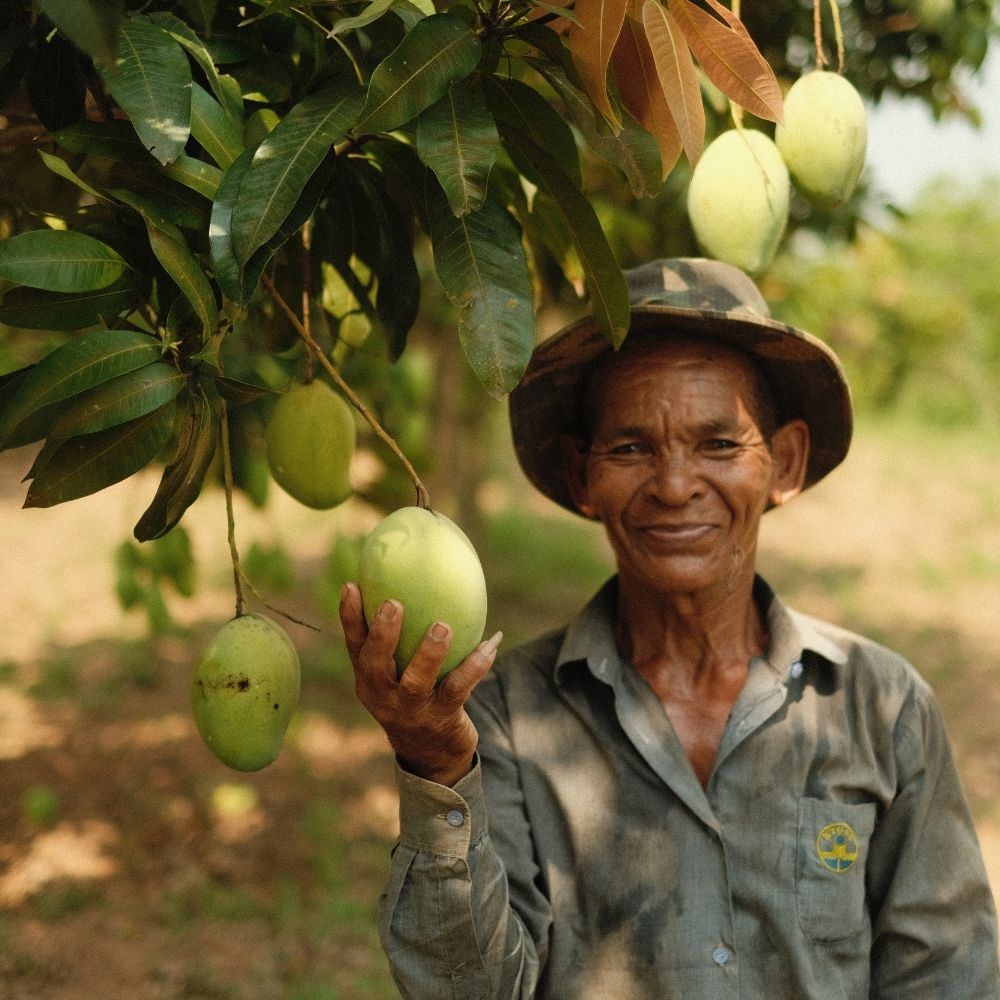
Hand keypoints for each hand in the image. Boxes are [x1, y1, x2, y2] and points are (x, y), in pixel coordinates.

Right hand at [339, 581, 501, 786]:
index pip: (354, 646)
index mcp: (368, 680)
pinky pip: (459, 689)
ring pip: (417, 681)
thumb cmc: (413, 696)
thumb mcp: (396, 674)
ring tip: (442, 626)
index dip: (349, 617)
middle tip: (392, 604)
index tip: (351, 585)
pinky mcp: (442, 719)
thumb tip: (413, 578)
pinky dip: (475, 666)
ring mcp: (412, 710)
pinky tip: (490, 644)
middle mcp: (384, 696)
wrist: (432, 755)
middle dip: (382, 635)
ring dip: (429, 653)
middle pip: (376, 665)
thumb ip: (398, 638)